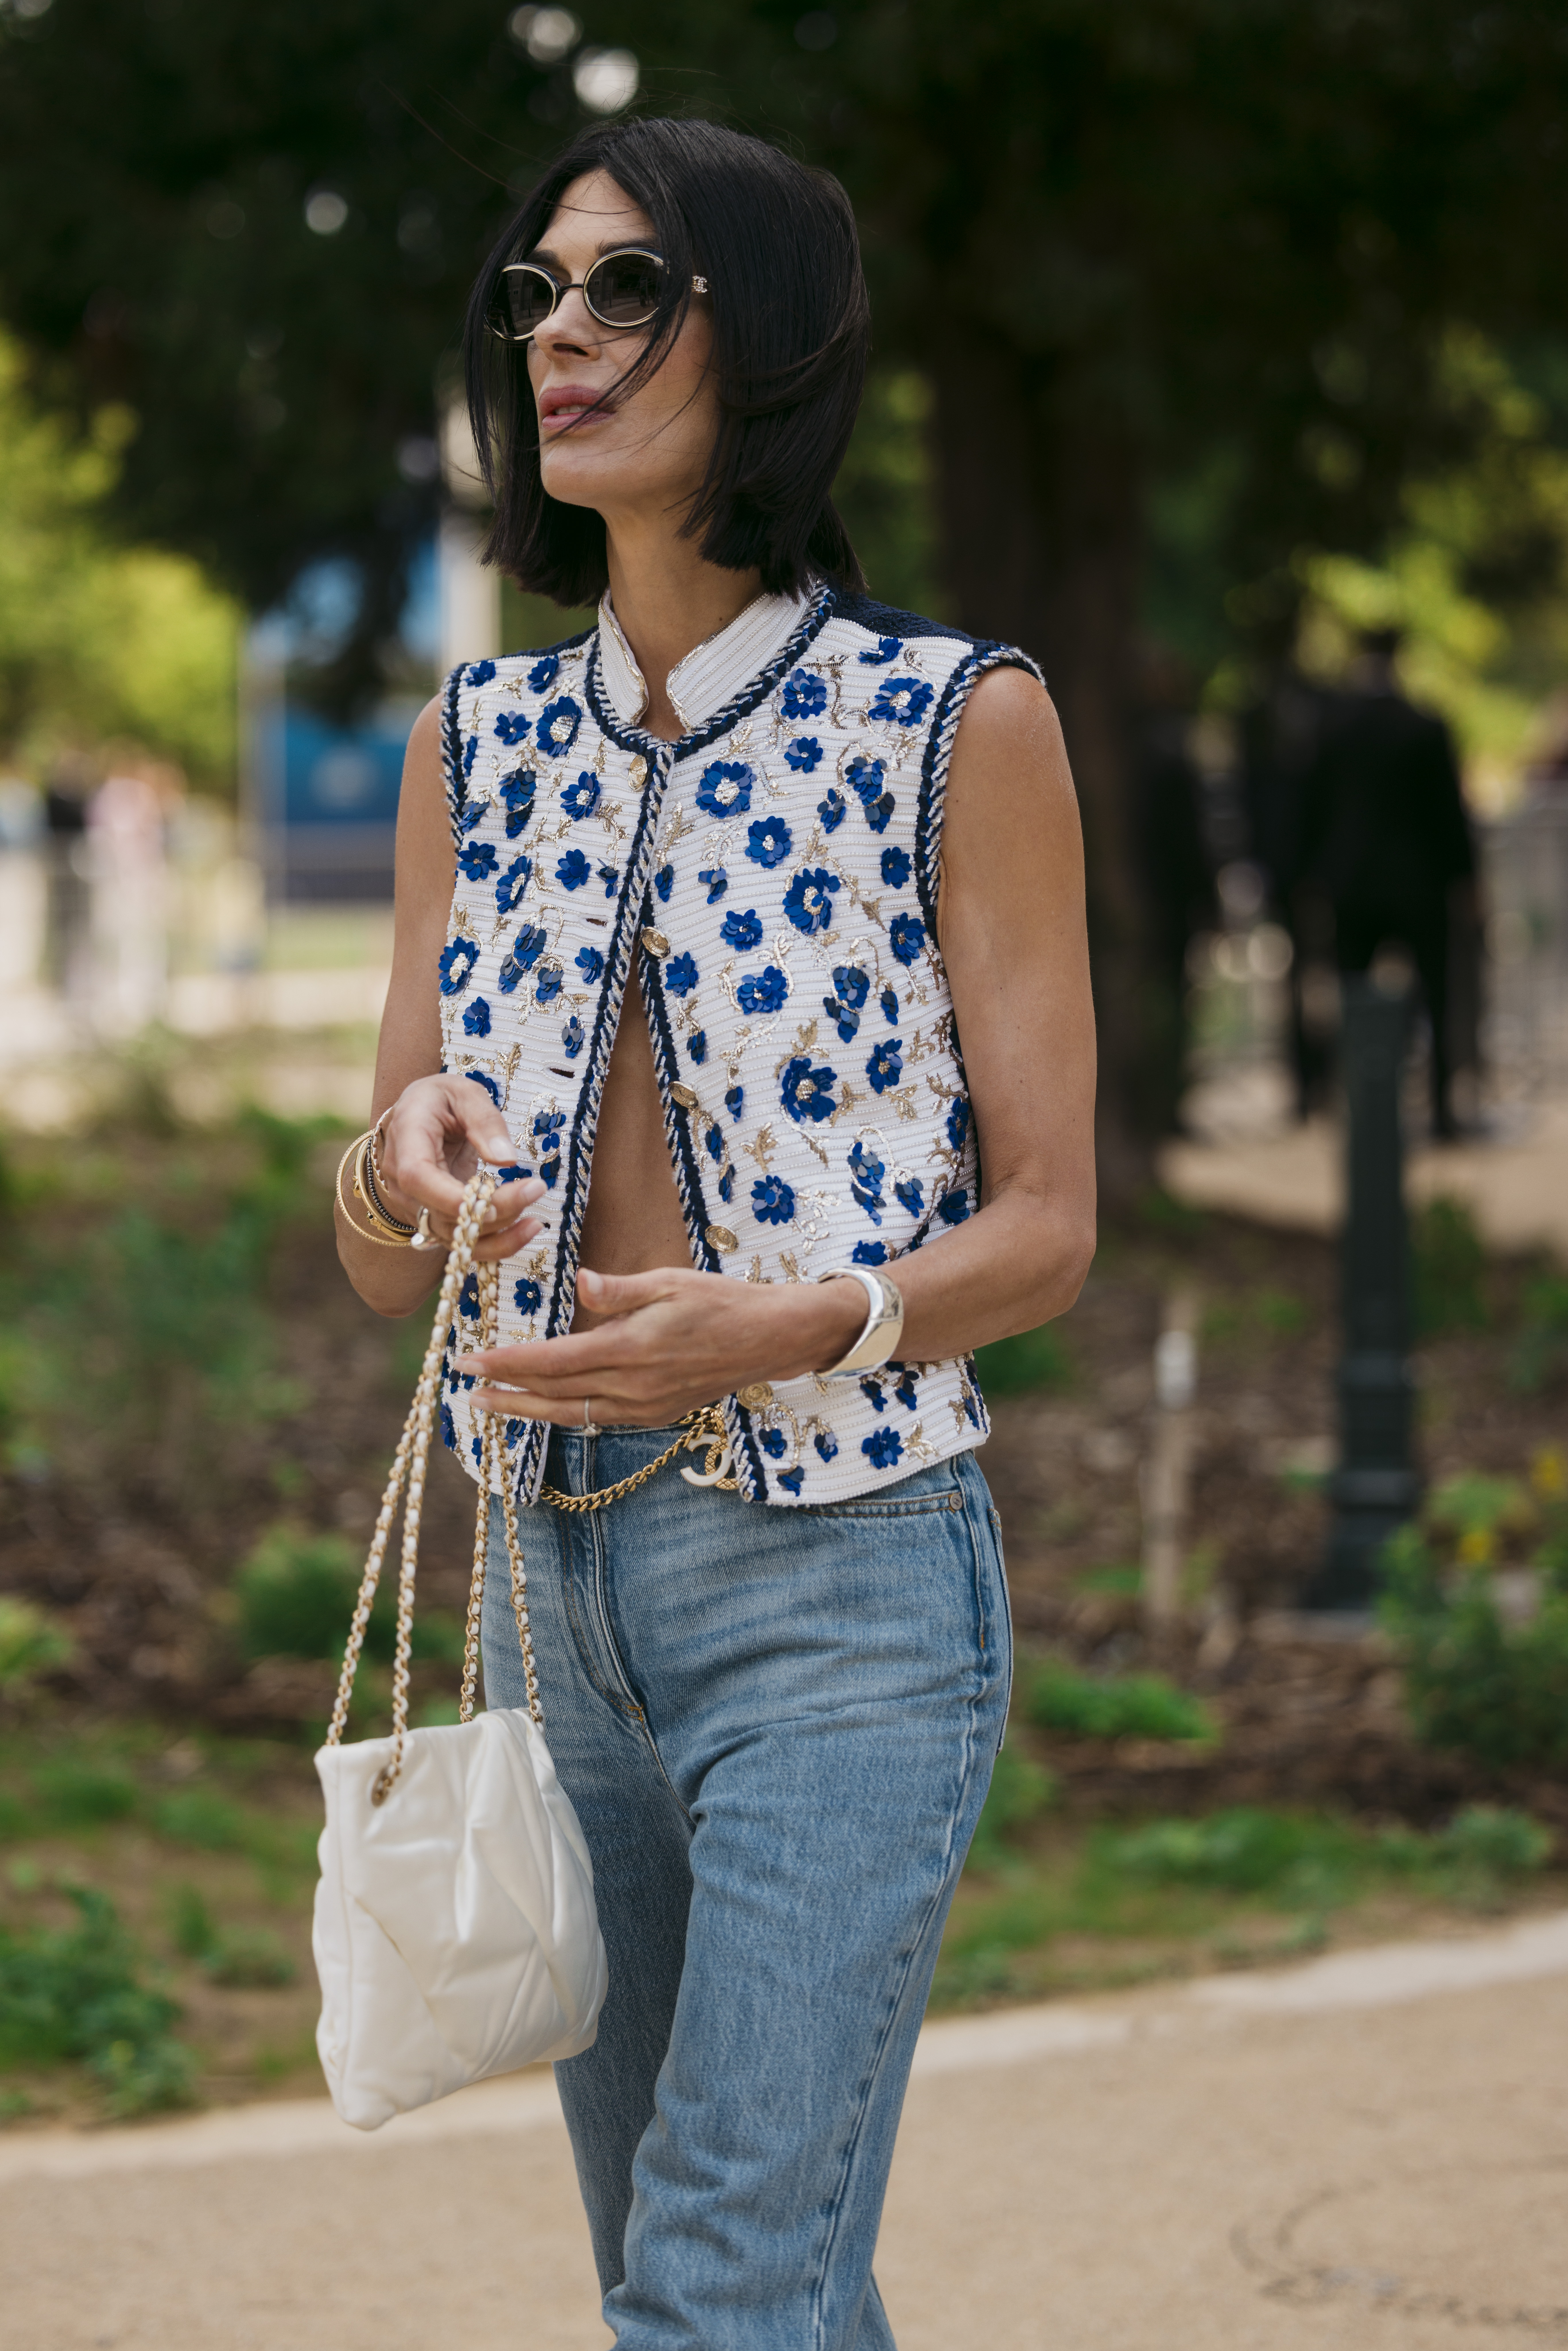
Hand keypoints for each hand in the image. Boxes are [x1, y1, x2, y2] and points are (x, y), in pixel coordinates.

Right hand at [375, 1075, 546, 1262]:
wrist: (417, 1114)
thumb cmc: (440, 1099)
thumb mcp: (465, 1093)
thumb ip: (484, 1121)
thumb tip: (506, 1160)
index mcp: (407, 1140)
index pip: (419, 1178)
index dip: (452, 1198)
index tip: (496, 1201)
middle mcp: (404, 1181)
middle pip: (442, 1212)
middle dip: (492, 1211)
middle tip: (535, 1190)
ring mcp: (416, 1205)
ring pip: (453, 1235)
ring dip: (496, 1235)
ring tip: (535, 1223)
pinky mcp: (434, 1217)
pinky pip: (461, 1240)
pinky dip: (494, 1242)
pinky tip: (525, 1230)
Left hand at [453, 1264, 866, 1425]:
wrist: (771, 1339)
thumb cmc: (721, 1302)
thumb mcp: (670, 1282)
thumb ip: (619, 1289)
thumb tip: (579, 1281)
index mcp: (630, 1349)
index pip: (552, 1362)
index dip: (507, 1365)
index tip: (470, 1362)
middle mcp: (633, 1386)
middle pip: (554, 1396)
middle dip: (505, 1394)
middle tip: (464, 1389)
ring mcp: (645, 1407)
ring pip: (573, 1415)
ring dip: (529, 1411)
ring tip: (492, 1405)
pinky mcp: (656, 1414)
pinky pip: (600, 1419)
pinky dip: (566, 1414)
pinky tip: (547, 1407)